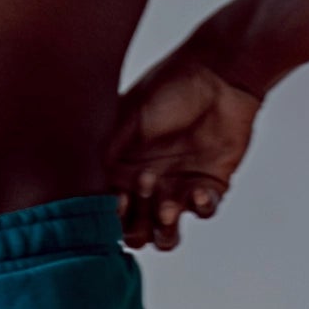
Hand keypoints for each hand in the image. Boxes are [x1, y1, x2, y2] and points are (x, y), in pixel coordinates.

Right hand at [105, 48, 262, 250]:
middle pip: (136, 231)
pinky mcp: (210, 186)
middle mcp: (148, 185)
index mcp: (121, 170)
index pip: (109, 210)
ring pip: (167, 234)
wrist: (217, 75)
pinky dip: (201, 208)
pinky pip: (204, 212)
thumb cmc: (168, 88)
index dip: (112, 214)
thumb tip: (91, 182)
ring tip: (168, 209)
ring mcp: (179, 188)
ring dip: (165, 229)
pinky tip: (198, 192)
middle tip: (145, 195)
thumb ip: (107, 150)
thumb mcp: (126, 117)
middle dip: (137, 226)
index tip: (118, 198)